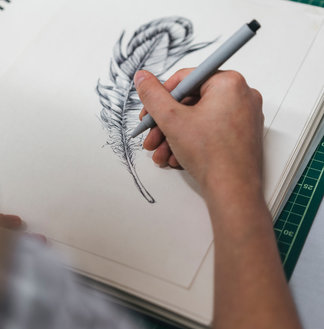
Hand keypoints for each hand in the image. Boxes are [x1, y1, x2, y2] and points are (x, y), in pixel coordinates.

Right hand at [134, 69, 263, 199]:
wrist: (233, 190)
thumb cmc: (212, 156)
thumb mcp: (171, 120)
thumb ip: (153, 95)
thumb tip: (143, 78)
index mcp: (229, 83)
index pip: (185, 78)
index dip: (161, 96)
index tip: (150, 110)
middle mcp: (241, 96)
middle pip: (191, 101)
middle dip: (166, 122)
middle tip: (152, 134)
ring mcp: (244, 116)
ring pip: (198, 119)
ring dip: (174, 135)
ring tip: (162, 152)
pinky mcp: (242, 135)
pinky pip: (210, 131)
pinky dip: (191, 142)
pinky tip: (177, 156)